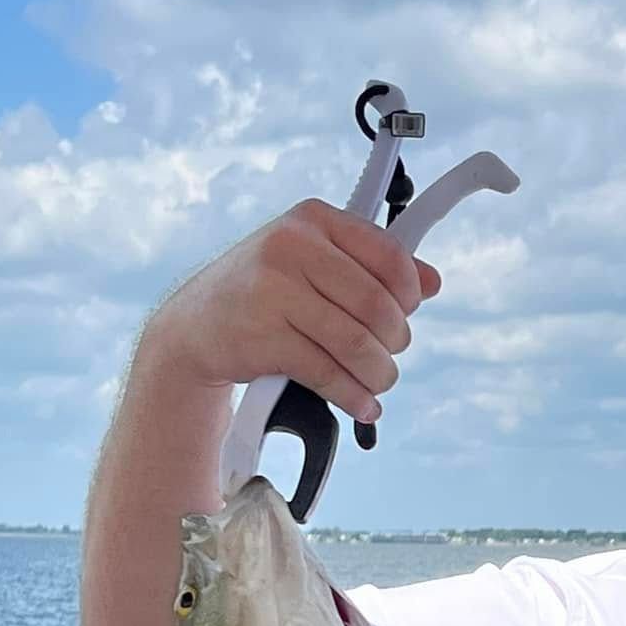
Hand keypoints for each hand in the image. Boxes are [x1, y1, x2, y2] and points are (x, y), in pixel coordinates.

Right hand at [142, 199, 440, 428]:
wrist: (193, 327)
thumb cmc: (265, 292)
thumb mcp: (313, 263)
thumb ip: (371, 266)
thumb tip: (432, 281)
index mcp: (312, 219)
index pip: (389, 256)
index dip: (410, 294)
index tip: (405, 314)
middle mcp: (292, 246)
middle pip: (378, 305)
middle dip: (395, 341)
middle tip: (388, 356)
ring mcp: (273, 291)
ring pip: (357, 343)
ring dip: (379, 375)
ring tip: (378, 385)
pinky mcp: (263, 337)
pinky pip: (328, 373)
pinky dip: (353, 396)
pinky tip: (362, 405)